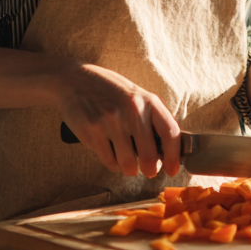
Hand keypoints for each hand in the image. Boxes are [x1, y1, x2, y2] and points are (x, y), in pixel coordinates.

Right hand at [50, 63, 181, 178]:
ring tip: (128, 163)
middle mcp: (132, 110)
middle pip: (150, 156)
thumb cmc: (111, 91)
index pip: (170, 132)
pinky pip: (109, 162)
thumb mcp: (138, 97)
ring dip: (130, 169)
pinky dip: (113, 165)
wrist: (76, 79)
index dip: (174, 156)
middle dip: (150, 170)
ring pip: (129, 163)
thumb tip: (169, 150)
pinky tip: (112, 155)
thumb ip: (153, 120)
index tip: (172, 169)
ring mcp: (110, 121)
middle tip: (148, 170)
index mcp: (149, 101)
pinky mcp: (91, 130)